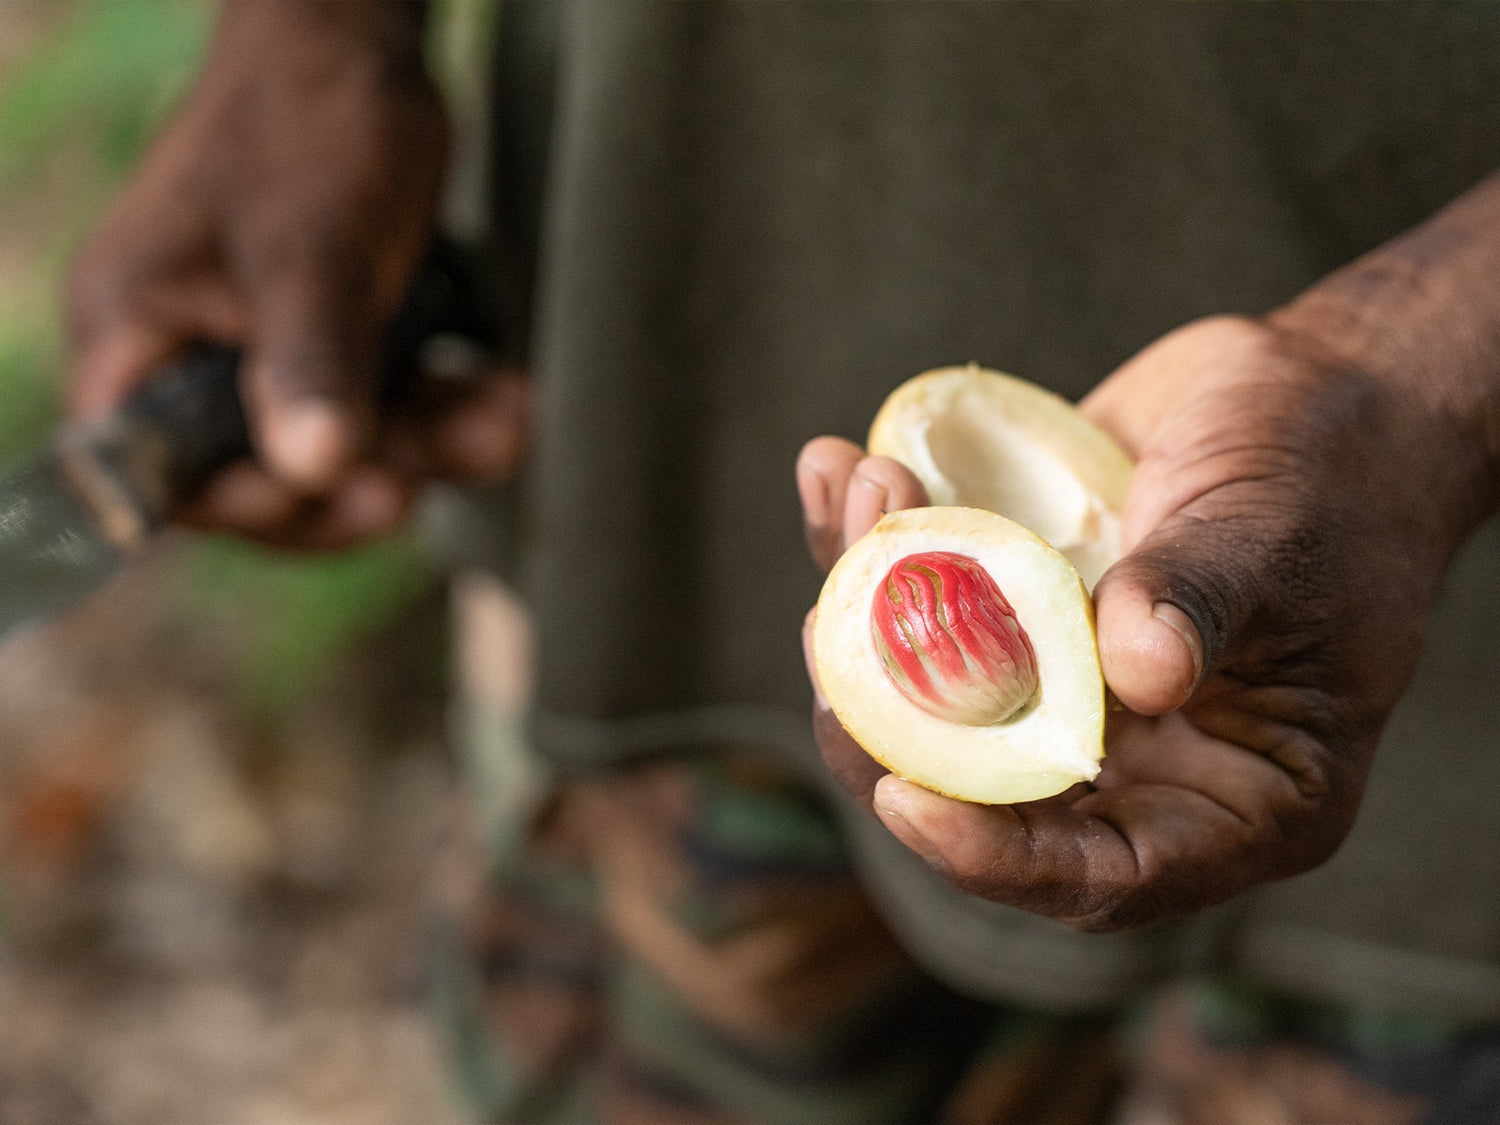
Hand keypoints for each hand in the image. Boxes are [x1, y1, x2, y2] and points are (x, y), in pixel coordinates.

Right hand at [66, 1, 526, 549]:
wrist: (359, 46)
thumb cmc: (310, 127)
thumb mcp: (312, 253)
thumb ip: (308, 362)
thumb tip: (312, 470)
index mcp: (136, 338)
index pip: (166, 477)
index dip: (254, 506)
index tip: (344, 492)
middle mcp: (190, 359)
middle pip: (268, 478)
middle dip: (365, 476)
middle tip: (423, 479)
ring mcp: (265, 354)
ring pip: (346, 448)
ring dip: (431, 443)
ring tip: (505, 421)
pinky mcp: (330, 343)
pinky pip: (384, 405)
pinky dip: (446, 407)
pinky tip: (504, 395)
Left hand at [798, 314, 1474, 929]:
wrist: (1320, 391)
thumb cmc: (1337, 478)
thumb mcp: (1278, 538)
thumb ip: (1203, 603)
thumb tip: (1137, 675)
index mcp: (1230, 798)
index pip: (1099, 874)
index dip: (993, 857)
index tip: (907, 798)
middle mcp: (1133, 761)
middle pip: (980, 795)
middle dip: (887, 720)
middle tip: (832, 632)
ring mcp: (1063, 686)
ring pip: (930, 696)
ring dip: (865, 604)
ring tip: (856, 495)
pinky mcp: (1015, 610)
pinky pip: (925, 600)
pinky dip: (869, 540)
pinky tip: (838, 466)